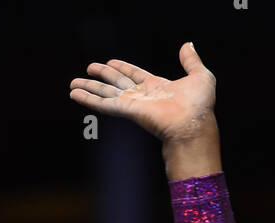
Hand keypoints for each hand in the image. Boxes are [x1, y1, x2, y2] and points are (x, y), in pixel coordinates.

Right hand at [68, 41, 215, 143]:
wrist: (193, 124)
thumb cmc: (200, 107)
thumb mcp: (201, 77)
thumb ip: (191, 61)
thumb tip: (188, 45)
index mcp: (158, 88)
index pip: (136, 75)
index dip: (123, 68)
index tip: (111, 62)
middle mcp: (144, 97)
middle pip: (117, 84)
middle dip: (102, 77)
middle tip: (89, 69)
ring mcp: (134, 105)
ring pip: (106, 94)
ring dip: (89, 89)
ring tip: (73, 84)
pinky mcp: (128, 111)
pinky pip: (104, 105)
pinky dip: (89, 100)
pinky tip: (76, 95)